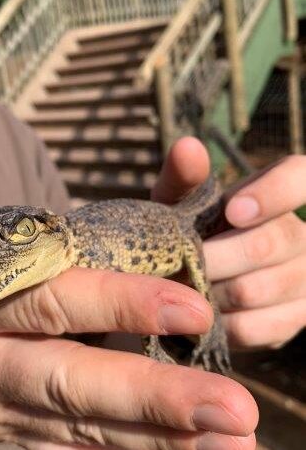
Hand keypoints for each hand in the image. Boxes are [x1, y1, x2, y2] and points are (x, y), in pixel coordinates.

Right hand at [0, 108, 257, 449]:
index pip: (47, 306)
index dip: (115, 306)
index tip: (187, 304)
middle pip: (80, 384)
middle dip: (158, 398)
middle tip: (236, 411)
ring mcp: (2, 417)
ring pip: (88, 429)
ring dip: (160, 440)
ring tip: (234, 446)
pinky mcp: (7, 440)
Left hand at [152, 137, 305, 349]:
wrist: (196, 281)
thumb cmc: (191, 229)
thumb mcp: (182, 202)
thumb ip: (185, 177)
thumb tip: (187, 146)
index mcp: (281, 193)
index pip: (302, 176)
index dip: (274, 193)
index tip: (232, 211)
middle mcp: (302, 233)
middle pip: (268, 243)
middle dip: (214, 257)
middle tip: (179, 264)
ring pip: (259, 289)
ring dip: (211, 291)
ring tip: (187, 286)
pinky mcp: (297, 319)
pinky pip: (258, 326)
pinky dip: (222, 322)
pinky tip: (206, 314)